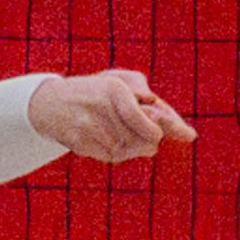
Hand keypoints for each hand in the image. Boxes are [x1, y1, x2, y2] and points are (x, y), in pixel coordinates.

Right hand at [26, 70, 197, 163]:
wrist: (50, 104)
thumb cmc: (97, 92)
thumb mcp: (123, 83)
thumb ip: (154, 103)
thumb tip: (187, 134)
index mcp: (115, 88)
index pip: (148, 117)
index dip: (167, 127)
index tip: (190, 136)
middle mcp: (101, 107)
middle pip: (145, 140)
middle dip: (150, 139)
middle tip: (148, 134)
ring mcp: (89, 127)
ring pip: (130, 151)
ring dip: (134, 147)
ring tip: (121, 132)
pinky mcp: (79, 144)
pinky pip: (112, 156)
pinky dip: (116, 152)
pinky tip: (106, 139)